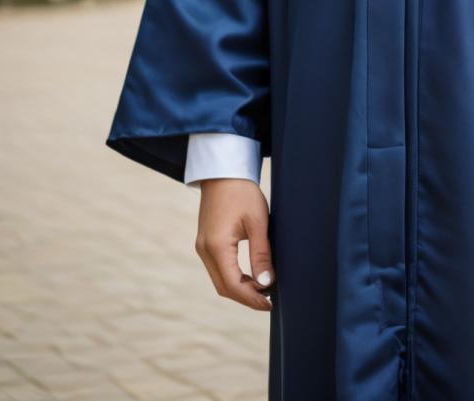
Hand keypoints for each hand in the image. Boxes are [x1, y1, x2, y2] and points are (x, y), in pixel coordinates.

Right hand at [194, 178, 274, 310]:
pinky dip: (234, 278)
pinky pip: (218, 269)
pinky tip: (250, 277)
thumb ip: (261, 254)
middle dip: (246, 298)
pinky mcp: (206, 242)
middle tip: (269, 300)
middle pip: (224, 287)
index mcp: (216, 246)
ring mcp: (202, 247)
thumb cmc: (242, 192)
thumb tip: (266, 283)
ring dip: (240, 289)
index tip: (270, 303)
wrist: (223, 171)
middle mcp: (205, 250)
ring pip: (220, 280)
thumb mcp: (257, 221)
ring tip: (263, 290)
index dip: (252, 298)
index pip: (233, 285)